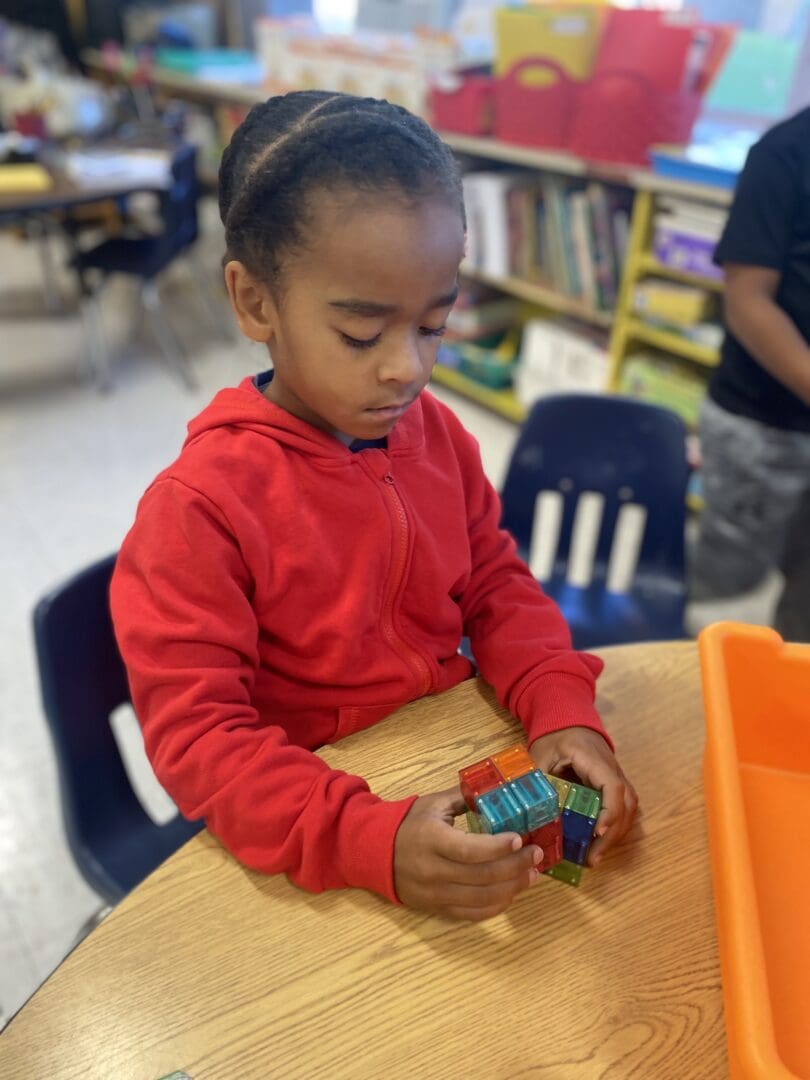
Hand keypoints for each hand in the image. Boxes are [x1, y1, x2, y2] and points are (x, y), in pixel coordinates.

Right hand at [394, 788, 542, 920]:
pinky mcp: (438, 908)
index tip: (520, 839)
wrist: (373, 852)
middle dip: (516, 867)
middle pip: (482, 877)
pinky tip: (512, 893)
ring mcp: (436, 893)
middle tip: (537, 855)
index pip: (470, 850)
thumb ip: (464, 797)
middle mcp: (434, 870)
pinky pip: (472, 913)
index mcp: (432, 839)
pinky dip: (496, 906)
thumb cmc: (407, 823)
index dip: (498, 847)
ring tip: (533, 875)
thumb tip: (497, 790)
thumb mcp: (432, 804)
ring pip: (482, 899)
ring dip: (513, 888)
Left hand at [529, 727, 638, 865]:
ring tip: (596, 856)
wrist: (567, 719)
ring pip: (629, 808)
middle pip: (626, 804)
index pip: (613, 787)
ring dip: (616, 834)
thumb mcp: (541, 756)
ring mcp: (617, 776)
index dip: (609, 812)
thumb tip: (528, 814)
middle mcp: (613, 769)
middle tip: (593, 858)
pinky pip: (624, 807)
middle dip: (612, 834)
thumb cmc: (554, 737)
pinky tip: (600, 843)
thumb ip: (538, 781)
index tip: (597, 833)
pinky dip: (616, 827)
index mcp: (594, 759)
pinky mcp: (614, 784)